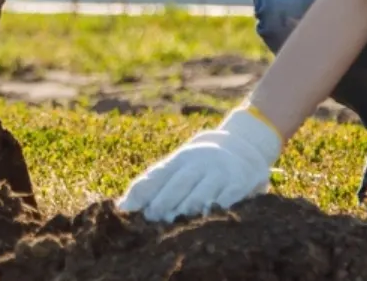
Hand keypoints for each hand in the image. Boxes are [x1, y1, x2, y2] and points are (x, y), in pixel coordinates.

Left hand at [117, 105, 281, 222]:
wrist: (243, 145)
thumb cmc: (200, 165)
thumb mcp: (178, 167)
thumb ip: (153, 185)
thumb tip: (123, 207)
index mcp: (179, 160)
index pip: (156, 175)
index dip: (142, 193)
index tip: (128, 210)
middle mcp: (198, 163)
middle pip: (177, 184)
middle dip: (163, 202)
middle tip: (152, 220)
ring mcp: (220, 172)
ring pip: (201, 192)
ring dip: (187, 208)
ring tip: (174, 223)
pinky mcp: (240, 182)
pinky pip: (228, 196)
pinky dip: (217, 207)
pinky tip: (207, 219)